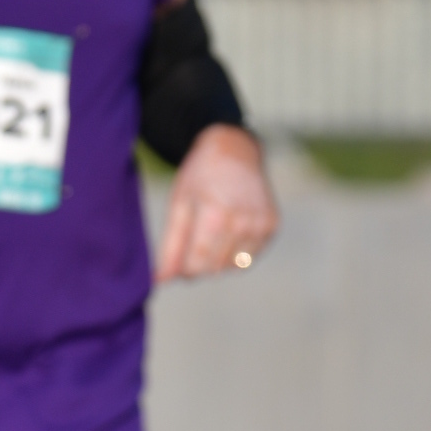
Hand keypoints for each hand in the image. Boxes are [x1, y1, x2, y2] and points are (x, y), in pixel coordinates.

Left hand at [155, 126, 277, 282]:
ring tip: (213, 231)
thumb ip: (170, 247)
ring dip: (219, 260)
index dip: (184, 268)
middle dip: (200, 264)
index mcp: (215, 215)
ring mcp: (261, 225)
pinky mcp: (272, 226)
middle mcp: (243, 222)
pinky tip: (230, 229)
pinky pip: (250, 257)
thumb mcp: (179, 205)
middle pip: (214, 269)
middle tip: (195, 238)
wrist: (235, 149)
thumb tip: (158, 281)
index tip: (179, 257)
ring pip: (233, 268)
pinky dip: (237, 252)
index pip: (196, 266)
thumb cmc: (200, 176)